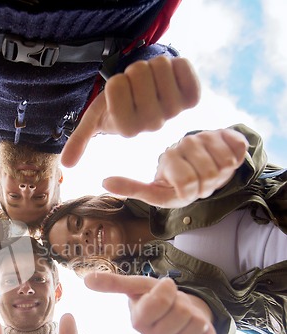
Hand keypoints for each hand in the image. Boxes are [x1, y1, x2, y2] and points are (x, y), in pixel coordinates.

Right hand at [61, 57, 199, 167]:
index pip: (116, 85)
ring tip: (152, 83)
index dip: (116, 82)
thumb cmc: (119, 105)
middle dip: (134, 71)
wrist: (150, 100)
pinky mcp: (193, 98)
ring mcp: (175, 111)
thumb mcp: (96, 119)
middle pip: (138, 72)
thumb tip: (66, 165)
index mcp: (128, 129)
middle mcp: (152, 124)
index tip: (120, 95)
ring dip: (153, 66)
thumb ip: (80, 140)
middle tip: (137, 86)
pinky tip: (171, 80)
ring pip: (159, 65)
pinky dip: (176, 64)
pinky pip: (182, 65)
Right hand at [84, 273, 217, 333]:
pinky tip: (194, 332)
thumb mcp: (139, 285)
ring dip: (197, 316)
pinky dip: (207, 332)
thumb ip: (114, 283)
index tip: (166, 287)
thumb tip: (85, 279)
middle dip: (183, 303)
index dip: (167, 290)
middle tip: (175, 305)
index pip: (161, 301)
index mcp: (138, 322)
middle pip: (182, 313)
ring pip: (198, 324)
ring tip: (184, 317)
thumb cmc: (155, 299)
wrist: (176, 315)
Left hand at [103, 128, 248, 206]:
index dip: (189, 192)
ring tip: (208, 173)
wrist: (203, 173)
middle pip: (207, 174)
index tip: (183, 190)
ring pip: (224, 163)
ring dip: (219, 174)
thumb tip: (103, 182)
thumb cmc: (176, 187)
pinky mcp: (227, 133)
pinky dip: (235, 159)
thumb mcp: (155, 193)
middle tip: (198, 182)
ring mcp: (206, 137)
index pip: (186, 184)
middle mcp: (185, 143)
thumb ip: (132, 188)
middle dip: (205, 185)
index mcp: (167, 156)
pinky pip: (238, 149)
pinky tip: (222, 160)